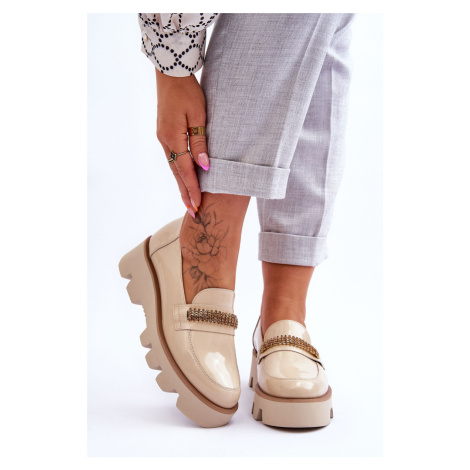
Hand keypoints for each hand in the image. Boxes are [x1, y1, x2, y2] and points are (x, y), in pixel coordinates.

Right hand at [155, 70, 209, 216]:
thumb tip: (204, 166)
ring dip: (181, 185)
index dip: (193, 189)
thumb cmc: (188, 92)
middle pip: (177, 173)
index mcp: (173, 138)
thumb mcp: (199, 116)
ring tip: (188, 201)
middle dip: (185, 193)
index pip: (185, 170)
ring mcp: (163, 138)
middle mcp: (165, 141)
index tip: (198, 205)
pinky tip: (182, 179)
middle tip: (192, 212)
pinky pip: (172, 159)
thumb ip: (200, 142)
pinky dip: (178, 172)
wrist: (171, 74)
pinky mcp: (164, 134)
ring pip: (173, 168)